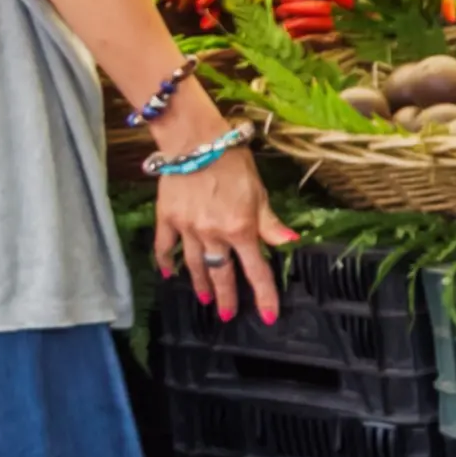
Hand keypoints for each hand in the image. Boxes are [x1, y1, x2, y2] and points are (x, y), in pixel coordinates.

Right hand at [151, 117, 291, 324]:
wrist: (195, 140)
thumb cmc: (233, 162)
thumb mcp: (259, 193)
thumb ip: (270, 224)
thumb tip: (290, 244)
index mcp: (241, 229)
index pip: (257, 269)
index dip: (264, 295)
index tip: (269, 316)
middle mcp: (213, 234)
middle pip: (222, 273)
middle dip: (227, 297)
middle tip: (228, 316)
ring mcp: (187, 228)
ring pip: (195, 264)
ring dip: (200, 285)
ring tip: (205, 300)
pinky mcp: (166, 218)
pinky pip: (165, 246)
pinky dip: (166, 261)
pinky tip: (168, 273)